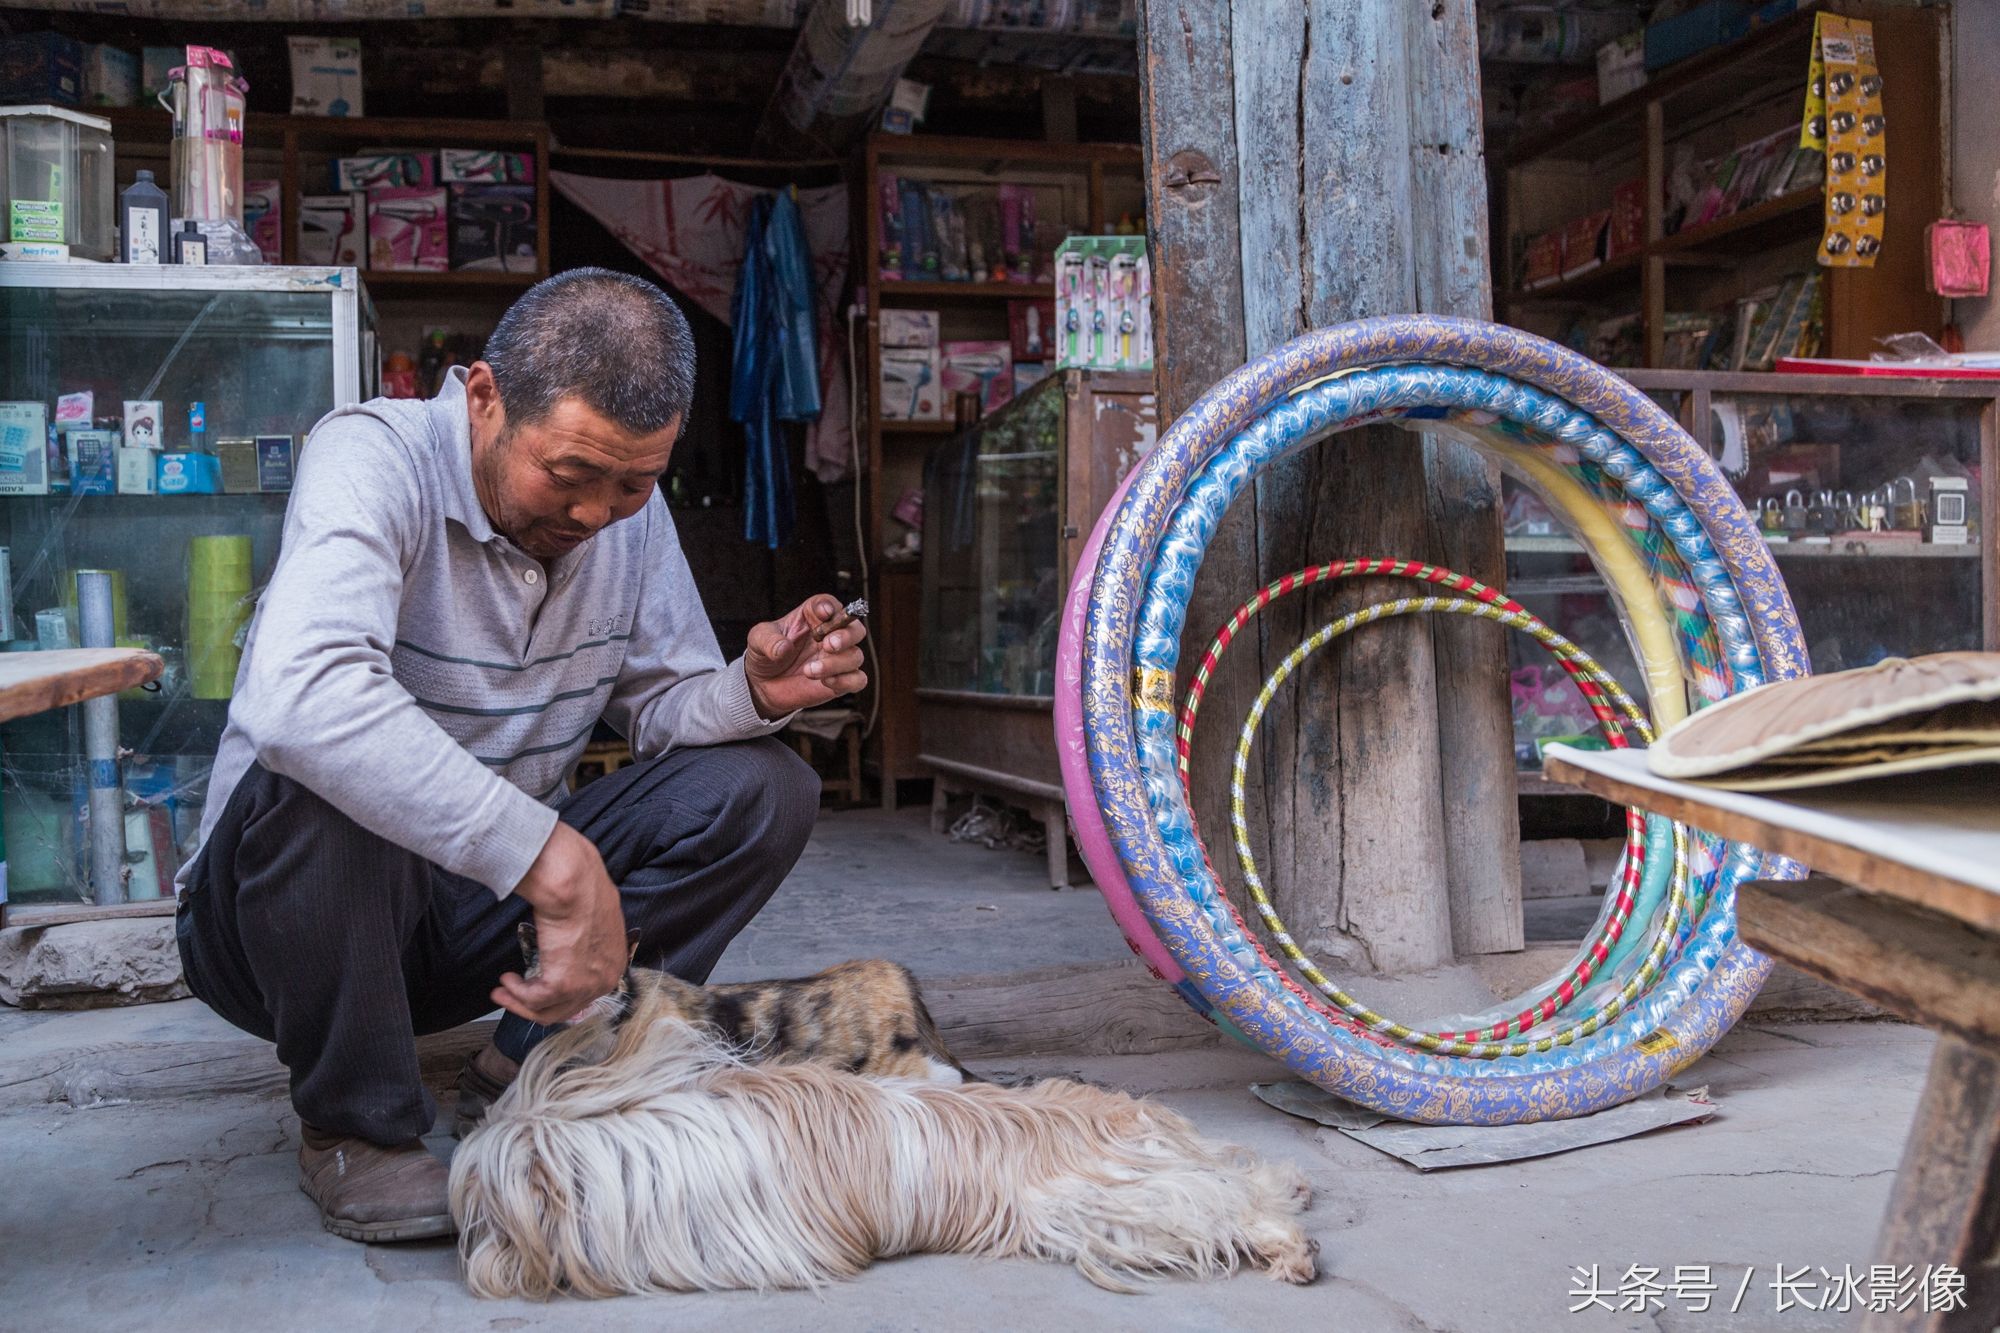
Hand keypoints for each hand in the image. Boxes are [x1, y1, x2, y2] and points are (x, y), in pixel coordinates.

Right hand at [492, 823, 626, 1024]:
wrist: (573, 885)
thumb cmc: (581, 890)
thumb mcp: (592, 920)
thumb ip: (584, 939)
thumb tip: (568, 942)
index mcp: (615, 963)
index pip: (586, 994)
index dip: (556, 994)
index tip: (534, 986)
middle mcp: (606, 980)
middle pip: (566, 1009)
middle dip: (532, 1005)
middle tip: (509, 993)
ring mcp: (586, 986)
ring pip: (547, 1010)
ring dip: (519, 1002)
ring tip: (502, 989)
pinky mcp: (563, 985)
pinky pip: (533, 1000)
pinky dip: (516, 992)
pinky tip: (507, 978)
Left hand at [744, 594, 868, 718]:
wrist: (763, 685)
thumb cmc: (765, 655)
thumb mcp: (757, 640)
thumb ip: (768, 640)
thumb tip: (783, 649)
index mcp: (812, 617)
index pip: (828, 604)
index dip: (829, 606)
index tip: (823, 612)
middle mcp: (830, 635)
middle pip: (855, 628)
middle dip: (846, 635)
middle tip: (828, 644)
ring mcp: (837, 659)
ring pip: (855, 656)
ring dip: (836, 663)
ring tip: (809, 670)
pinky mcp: (840, 680)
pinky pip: (858, 680)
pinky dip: (846, 680)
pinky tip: (826, 682)